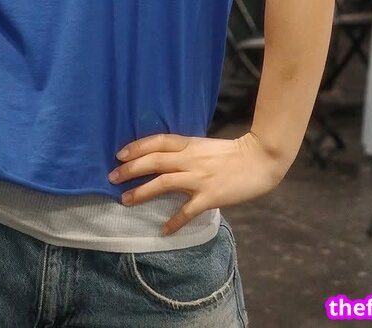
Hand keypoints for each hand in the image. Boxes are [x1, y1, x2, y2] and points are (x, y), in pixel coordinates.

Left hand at [108, 131, 286, 235]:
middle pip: (154, 161)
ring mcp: (199, 177)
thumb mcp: (205, 146)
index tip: (119, 154)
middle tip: (112, 177)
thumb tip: (165, 159)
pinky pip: (187, 210)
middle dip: (130, 169)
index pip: (158, 141)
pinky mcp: (210, 196)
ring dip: (142, 192)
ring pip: (163, 183)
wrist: (259, 159)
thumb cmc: (233, 153)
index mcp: (190, 144)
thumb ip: (187, 151)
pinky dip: (174, 221)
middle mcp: (190, 159)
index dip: (137, 147)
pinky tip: (163, 230)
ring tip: (125, 200)